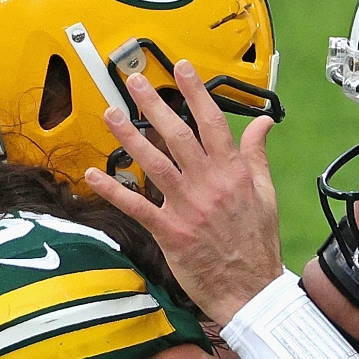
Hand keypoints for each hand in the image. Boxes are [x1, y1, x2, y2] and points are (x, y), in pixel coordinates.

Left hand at [85, 61, 281, 324]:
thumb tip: (263, 124)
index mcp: (233, 173)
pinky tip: (93, 174)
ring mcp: (188, 208)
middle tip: (134, 82)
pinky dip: (114, 190)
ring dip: (129, 137)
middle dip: (154, 105)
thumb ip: (257, 155)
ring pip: (154, 164)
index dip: (195, 93)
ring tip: (111, 115)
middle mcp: (209, 185)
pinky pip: (137, 207)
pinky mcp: (171, 232)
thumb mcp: (266, 194)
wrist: (252, 289)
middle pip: (177, 136)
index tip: (182, 69)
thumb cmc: (257, 244)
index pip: (212, 123)